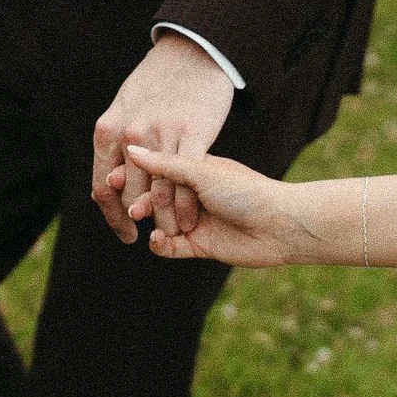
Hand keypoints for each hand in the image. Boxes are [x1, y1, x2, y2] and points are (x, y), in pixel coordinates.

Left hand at [90, 33, 235, 243]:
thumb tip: (110, 181)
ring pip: (159, 193)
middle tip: (153, 238)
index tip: (127, 234)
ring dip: (165, 221)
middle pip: (131, 195)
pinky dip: (187, 207)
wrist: (191, 52)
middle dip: (140, 222)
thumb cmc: (157, 83)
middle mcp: (131, 134)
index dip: (113, 217)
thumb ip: (114, 144)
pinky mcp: (193, 133)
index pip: (103, 187)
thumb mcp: (124, 109)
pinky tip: (191, 219)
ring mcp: (162, 134)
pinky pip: (187, 181)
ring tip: (174, 235)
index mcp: (109, 130)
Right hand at [120, 145, 300, 266]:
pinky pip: (171, 247)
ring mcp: (196, 221)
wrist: (280, 223)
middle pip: (155, 198)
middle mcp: (193, 195)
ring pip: (160, 223)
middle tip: (130, 203)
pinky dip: (160, 245)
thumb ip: (166, 164)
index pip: (156, 171)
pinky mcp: (200, 246)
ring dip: (150, 221)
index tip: (116, 177)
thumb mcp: (202, 171)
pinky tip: (157, 240)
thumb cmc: (245, 190)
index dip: (135, 176)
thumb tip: (131, 149)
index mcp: (195, 170)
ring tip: (142, 218)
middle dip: (139, 200)